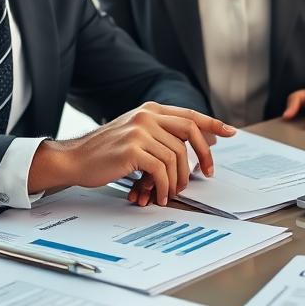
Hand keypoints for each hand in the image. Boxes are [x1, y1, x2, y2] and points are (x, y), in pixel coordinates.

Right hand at [30, 103, 234, 206]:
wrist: (74, 159)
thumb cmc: (104, 153)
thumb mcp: (133, 133)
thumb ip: (158, 134)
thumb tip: (189, 149)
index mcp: (150, 109)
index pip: (189, 114)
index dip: (212, 123)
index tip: (230, 132)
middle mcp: (147, 115)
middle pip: (189, 132)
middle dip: (203, 155)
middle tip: (206, 173)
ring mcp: (140, 130)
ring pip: (176, 156)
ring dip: (177, 180)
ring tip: (169, 192)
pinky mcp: (133, 149)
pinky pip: (161, 170)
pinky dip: (163, 187)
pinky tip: (158, 196)